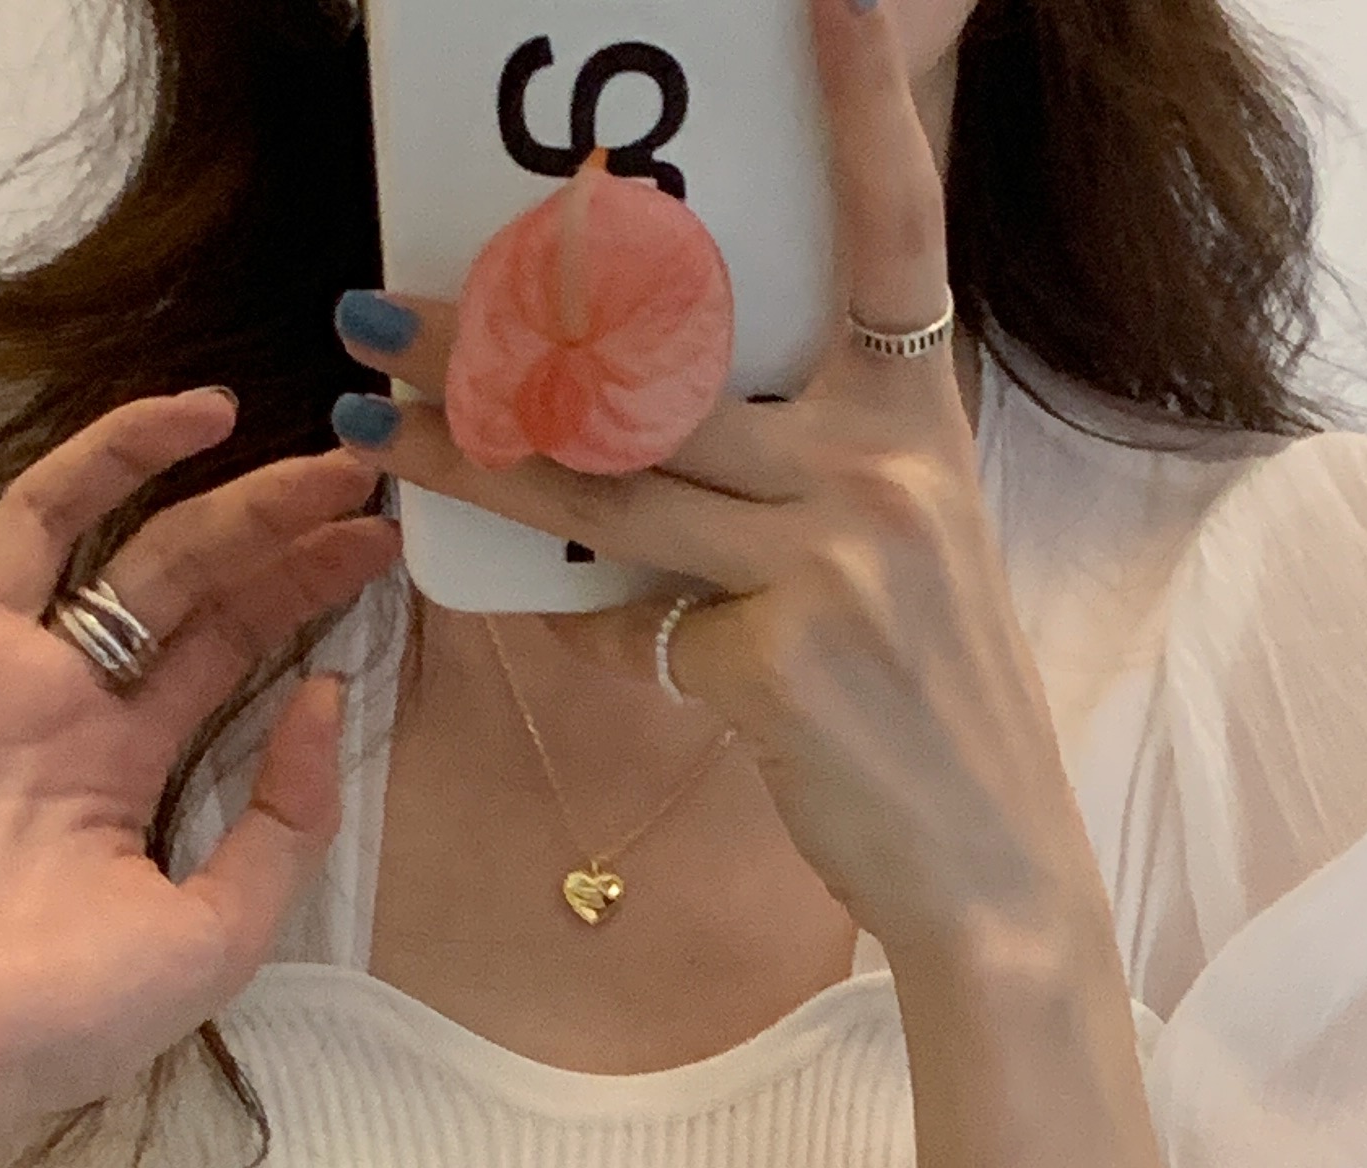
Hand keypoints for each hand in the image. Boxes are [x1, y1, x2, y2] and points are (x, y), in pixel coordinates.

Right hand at [0, 325, 401, 1167]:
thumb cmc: (66, 1022)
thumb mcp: (219, 931)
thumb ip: (281, 820)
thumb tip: (324, 697)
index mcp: (128, 763)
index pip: (227, 639)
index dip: (300, 583)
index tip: (376, 539)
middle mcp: (55, 701)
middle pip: (168, 569)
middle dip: (259, 518)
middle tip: (346, 469)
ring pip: (54, 518)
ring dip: (128, 450)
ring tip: (222, 409)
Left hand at [337, 0, 1102, 976]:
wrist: (990, 868)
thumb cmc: (922, 705)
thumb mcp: (890, 552)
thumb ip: (790, 475)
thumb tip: (622, 433)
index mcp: (917, 414)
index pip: (892, 228)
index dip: (860, 101)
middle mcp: (883, 462)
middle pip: (665, 359)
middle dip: (503, 332)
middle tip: (383, 308)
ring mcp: (831, 554)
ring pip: (609, 480)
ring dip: (472, 458)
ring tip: (376, 429)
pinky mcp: (776, 653)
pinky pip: (633, 624)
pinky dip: (597, 637)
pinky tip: (586, 637)